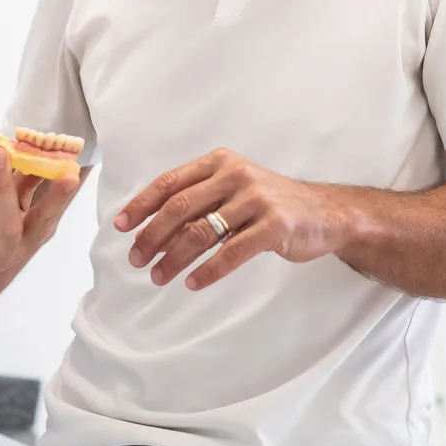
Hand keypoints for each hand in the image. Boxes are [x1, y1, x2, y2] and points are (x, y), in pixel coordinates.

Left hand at [0, 148, 81, 302]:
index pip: (46, 220)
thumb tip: (41, 149)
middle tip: (0, 152)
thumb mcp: (6, 210)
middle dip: (5, 187)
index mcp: (26, 241)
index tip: (71, 176)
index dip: (58, 200)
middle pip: (9, 225)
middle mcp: (5, 255)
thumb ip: (23, 183)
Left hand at [116, 147, 344, 289]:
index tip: (121, 226)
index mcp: (221, 162)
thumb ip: (201, 201)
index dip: (142, 204)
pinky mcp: (274, 225)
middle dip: (152, 235)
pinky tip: (193, 283)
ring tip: (158, 276)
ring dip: (174, 257)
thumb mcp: (234, 190)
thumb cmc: (271, 204)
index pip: (171, 182)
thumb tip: (153, 230)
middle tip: (136, 259)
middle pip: (180, 207)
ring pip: (201, 231)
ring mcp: (257, 199)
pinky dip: (208, 271)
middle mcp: (236, 175)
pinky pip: (232, 252)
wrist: (324, 213)